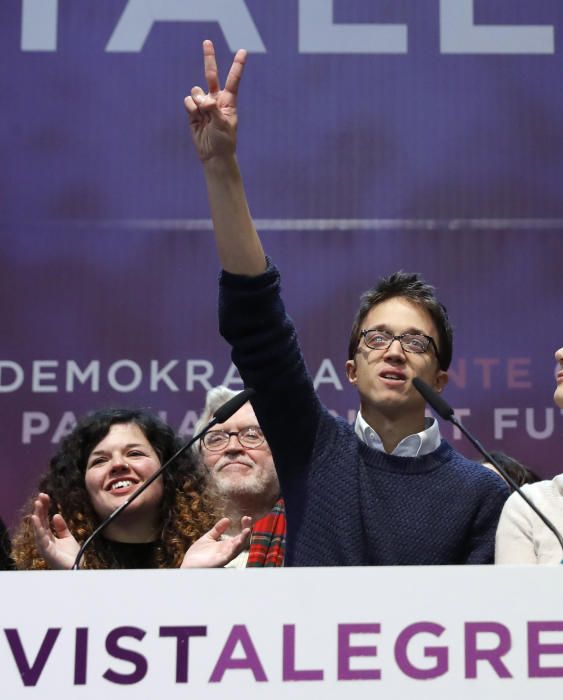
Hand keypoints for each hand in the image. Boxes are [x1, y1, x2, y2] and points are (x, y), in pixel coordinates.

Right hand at [31, 493, 79, 569]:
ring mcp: (45, 546)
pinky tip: (36, 518)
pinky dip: (38, 528)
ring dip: (37, 516)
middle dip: (40, 509)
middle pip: (40, 522)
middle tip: (41, 496)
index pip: (44, 520)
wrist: (78, 567)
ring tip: (37, 504)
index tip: (45, 496)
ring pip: (39, 529)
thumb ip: (61, 527)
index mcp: (49, 537)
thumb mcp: (67, 537)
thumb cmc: (71, 555)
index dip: (44, 508)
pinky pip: (41, 539)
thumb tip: (55, 515)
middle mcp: (44, 541)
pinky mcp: (47, 551)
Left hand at [180, 516, 251, 567]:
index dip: (244, 526)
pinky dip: (234, 549)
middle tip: (247, 519)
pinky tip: (238, 541)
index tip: (246, 517)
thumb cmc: (198, 555)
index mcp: (226, 546)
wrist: (188, 566)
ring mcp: (224, 557)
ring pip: (238, 549)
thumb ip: (218, 530)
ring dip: (243, 539)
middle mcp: (228, 551)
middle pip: (242, 541)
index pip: (239, 535)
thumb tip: (227, 519)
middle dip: (246, 530)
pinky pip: (229, 556)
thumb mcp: (208, 538)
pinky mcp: (219, 562)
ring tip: (247, 530)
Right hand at [184, 39, 246, 161]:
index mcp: (229, 101)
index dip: (237, 65)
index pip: (233, 80)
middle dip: (208, 58)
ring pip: (196, 91)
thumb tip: (202, 99)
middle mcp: (216, 99)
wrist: (213, 155)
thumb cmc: (223, 141)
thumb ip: (213, 109)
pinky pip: (188, 102)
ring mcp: (203, 105)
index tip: (243, 51)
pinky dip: (191, 109)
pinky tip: (196, 118)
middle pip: (211, 75)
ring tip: (203, 115)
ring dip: (198, 101)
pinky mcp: (193, 112)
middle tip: (207, 41)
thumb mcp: (223, 125)